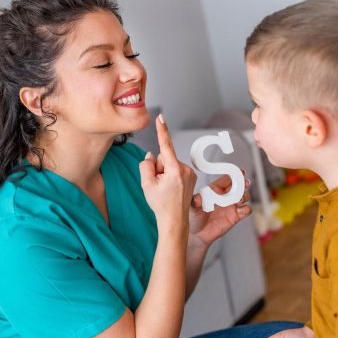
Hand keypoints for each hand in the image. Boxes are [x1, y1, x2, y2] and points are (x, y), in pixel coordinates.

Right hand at [139, 115, 196, 233]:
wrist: (174, 220)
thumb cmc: (160, 204)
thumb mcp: (146, 184)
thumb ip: (146, 165)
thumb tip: (151, 155)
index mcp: (174, 170)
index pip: (166, 145)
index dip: (162, 130)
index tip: (160, 118)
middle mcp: (185, 169)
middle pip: (165, 157)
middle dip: (159, 167)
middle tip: (158, 184)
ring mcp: (190, 173)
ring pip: (171, 163)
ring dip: (165, 172)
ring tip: (165, 188)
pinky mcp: (192, 176)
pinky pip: (176, 168)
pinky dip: (171, 175)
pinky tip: (171, 188)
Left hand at [188, 172, 251, 248]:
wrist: (198, 234)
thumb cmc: (193, 217)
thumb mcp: (192, 208)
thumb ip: (195, 202)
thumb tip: (197, 198)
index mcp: (215, 189)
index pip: (227, 179)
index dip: (234, 174)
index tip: (240, 172)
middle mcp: (225, 196)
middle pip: (239, 186)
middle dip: (243, 183)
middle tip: (245, 183)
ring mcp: (231, 205)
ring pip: (244, 196)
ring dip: (245, 196)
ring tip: (239, 200)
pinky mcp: (235, 216)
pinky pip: (246, 210)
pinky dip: (246, 209)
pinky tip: (240, 211)